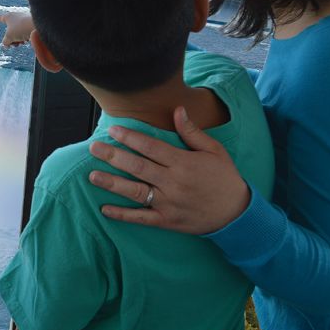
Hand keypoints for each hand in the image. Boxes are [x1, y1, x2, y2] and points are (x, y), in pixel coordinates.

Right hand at [0, 12, 33, 46]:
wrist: (37, 26)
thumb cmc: (21, 28)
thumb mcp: (8, 37)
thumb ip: (5, 41)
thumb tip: (6, 45)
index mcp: (8, 17)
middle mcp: (15, 18)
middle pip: (8, 31)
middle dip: (10, 39)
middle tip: (13, 44)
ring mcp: (22, 22)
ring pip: (16, 35)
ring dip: (16, 41)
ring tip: (20, 43)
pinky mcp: (29, 26)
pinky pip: (23, 35)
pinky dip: (23, 40)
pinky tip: (26, 41)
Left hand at [87, 106, 250, 234]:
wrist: (237, 213)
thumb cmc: (224, 178)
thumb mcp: (214, 151)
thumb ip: (192, 132)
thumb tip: (177, 109)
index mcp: (183, 163)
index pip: (151, 147)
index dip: (131, 137)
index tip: (113, 129)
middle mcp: (173, 182)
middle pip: (138, 167)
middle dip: (113, 156)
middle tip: (94, 148)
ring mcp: (169, 203)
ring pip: (135, 191)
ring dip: (112, 184)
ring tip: (92, 176)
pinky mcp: (167, 220)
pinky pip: (141, 218)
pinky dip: (122, 215)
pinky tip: (105, 209)